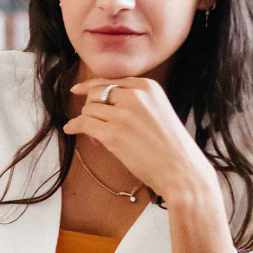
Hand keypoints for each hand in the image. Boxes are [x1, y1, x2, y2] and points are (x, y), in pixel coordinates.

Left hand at [64, 77, 214, 206]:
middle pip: (96, 93)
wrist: (182, 170)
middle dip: (91, 108)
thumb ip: (135, 100)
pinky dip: (74, 126)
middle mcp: (135, 95)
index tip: (78, 89)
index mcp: (147, 86)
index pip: (110, 81)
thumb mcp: (158, 110)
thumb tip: (101, 99)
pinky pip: (83, 123)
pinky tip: (71, 129)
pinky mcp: (113, 133)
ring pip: (89, 109)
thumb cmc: (171, 146)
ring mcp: (123, 114)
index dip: (91, 86)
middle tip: (94, 123)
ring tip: (97, 137)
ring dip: (87, 121)